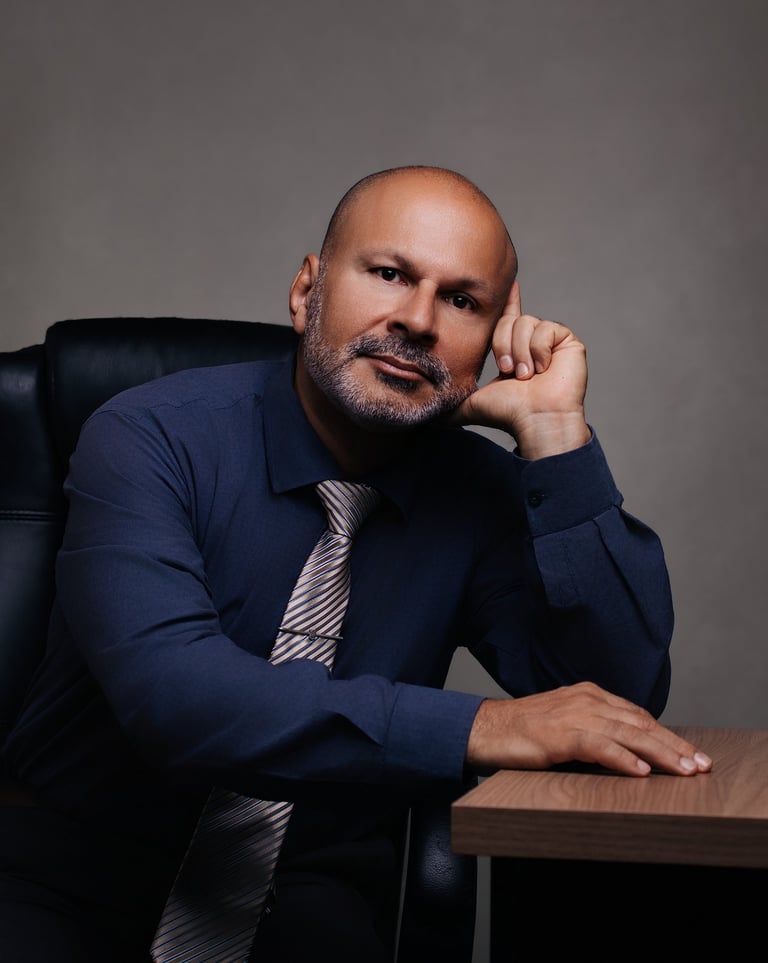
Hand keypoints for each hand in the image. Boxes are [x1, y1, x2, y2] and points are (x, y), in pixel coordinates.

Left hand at [452, 280, 590, 458]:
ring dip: (521, 352)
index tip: (510, 282)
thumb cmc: (507, 413)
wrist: (534, 419)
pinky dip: (540, 350)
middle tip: (510, 372)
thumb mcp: (471, 404)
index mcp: (513, 350)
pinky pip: (546, 328)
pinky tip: (544, 369)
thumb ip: (450, 405)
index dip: (508, 300)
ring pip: (526, 323)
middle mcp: (532, 342)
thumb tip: (429, 420)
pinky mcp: (567, 340)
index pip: (508, 317)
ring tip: (527, 375)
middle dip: (504, 346)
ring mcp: (551, 341)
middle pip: (509, 320)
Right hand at [466, 681, 712, 777]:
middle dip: (675, 745)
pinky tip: (640, 771)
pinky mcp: (561, 734)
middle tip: (701, 764)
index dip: (667, 735)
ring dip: (661, 754)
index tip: (690, 754)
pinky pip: (600, 745)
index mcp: (589, 695)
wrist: (486, 728)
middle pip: (641, 723)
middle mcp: (587, 700)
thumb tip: (626, 752)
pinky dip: (623, 758)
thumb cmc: (524, 731)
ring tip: (684, 770)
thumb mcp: (565, 724)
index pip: (638, 715)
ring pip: (628, 734)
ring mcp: (575, 715)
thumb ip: (594, 730)